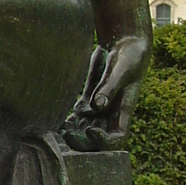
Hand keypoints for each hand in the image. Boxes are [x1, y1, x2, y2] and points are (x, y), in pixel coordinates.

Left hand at [60, 33, 150, 150]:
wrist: (125, 43)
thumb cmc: (129, 56)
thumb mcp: (121, 71)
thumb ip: (109, 88)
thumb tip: (98, 106)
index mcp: (124, 111)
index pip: (117, 138)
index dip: (103, 141)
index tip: (90, 131)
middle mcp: (111, 114)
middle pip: (97, 138)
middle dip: (82, 140)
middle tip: (66, 134)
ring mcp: (99, 107)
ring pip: (84, 129)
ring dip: (71, 132)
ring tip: (57, 129)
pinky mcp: (88, 98)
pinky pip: (77, 116)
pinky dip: (67, 120)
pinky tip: (56, 119)